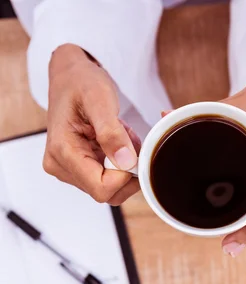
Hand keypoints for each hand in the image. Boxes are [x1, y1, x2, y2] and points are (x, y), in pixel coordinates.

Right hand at [43, 44, 140, 205]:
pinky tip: (117, 143)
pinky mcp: (77, 169)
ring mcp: (68, 170)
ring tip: (121, 137)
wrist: (71, 76)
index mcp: (62, 152)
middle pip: (106, 192)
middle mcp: (60, 166)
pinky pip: (108, 180)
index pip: (101, 188)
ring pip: (110, 188)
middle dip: (126, 170)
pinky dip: (120, 164)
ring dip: (124, 167)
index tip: (132, 152)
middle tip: (128, 140)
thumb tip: (125, 162)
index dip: (124, 176)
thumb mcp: (99, 98)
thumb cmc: (81, 82)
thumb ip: (111, 132)